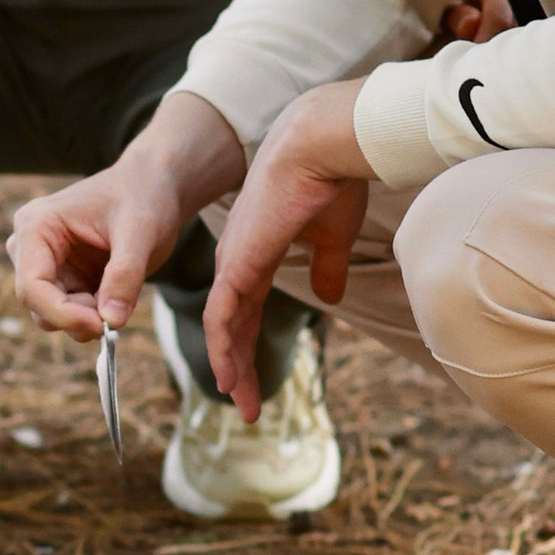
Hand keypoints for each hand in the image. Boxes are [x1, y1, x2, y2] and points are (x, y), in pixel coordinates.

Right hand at [7, 89, 246, 347]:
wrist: (152, 188)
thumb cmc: (142, 197)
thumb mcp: (140, 232)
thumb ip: (125, 275)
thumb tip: (112, 321)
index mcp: (37, 226)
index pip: (31, 285)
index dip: (61, 312)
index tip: (101, 325)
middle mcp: (31, 248)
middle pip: (38, 304)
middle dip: (77, 317)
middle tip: (117, 315)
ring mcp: (47, 266)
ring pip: (52, 315)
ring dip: (87, 318)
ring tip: (121, 295)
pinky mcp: (65, 280)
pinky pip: (71, 313)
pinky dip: (95, 315)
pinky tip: (118, 295)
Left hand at [204, 81, 370, 415]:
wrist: (321, 147)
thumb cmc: (331, 181)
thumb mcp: (332, 235)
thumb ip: (327, 267)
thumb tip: (329, 295)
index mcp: (256, 254)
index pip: (244, 312)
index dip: (248, 347)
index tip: (257, 380)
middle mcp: (237, 263)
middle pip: (230, 327)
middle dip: (238, 369)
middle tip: (247, 407)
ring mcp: (234, 264)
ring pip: (223, 329)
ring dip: (232, 369)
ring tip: (242, 405)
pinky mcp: (238, 265)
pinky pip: (222, 317)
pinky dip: (222, 350)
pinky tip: (227, 378)